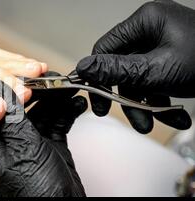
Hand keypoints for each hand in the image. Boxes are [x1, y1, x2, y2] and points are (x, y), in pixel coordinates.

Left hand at [0, 73, 86, 196]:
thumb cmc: (36, 193)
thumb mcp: (23, 150)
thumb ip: (13, 118)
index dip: (14, 87)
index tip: (31, 74)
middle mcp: (10, 142)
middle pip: (22, 106)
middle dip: (40, 91)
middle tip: (56, 79)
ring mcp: (31, 145)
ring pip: (42, 112)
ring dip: (56, 99)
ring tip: (70, 88)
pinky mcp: (50, 148)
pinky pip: (57, 123)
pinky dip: (67, 112)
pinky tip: (76, 104)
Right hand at [76, 0, 193, 132]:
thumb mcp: (158, 70)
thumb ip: (118, 71)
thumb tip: (84, 68)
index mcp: (146, 21)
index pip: (106, 48)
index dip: (99, 76)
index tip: (97, 100)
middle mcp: (153, 30)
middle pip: (123, 67)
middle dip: (129, 97)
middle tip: (133, 118)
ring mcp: (164, 45)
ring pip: (139, 79)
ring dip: (147, 104)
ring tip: (158, 120)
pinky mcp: (172, 61)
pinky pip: (155, 81)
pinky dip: (162, 100)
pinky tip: (174, 115)